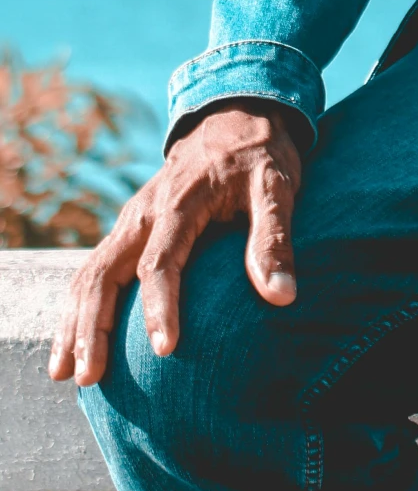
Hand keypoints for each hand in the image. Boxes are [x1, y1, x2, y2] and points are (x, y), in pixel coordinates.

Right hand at [49, 100, 301, 386]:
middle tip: (89, 376)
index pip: (160, 262)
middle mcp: (145, 213)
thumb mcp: (276, 184)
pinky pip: (93, 269)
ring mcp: (131, 220)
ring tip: (62, 372)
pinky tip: (73, 343)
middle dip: (92, 327)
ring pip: (89, 274)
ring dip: (73, 322)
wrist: (233, 113)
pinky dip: (77, 306)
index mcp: (181, 202)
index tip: (163, 349)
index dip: (160, 307)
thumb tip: (282, 295)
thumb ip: (275, 237)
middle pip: (103, 274)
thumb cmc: (259, 153)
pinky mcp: (129, 228)